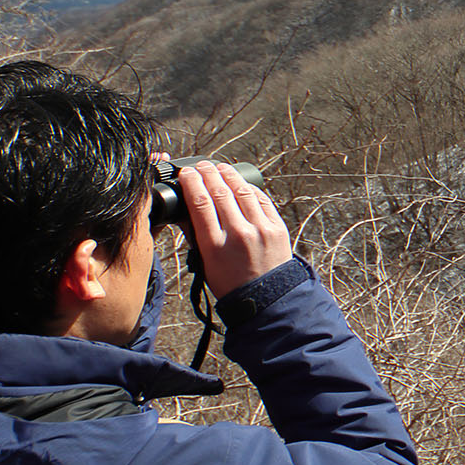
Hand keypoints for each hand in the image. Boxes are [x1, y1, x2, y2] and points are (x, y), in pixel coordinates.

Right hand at [176, 161, 291, 296]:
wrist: (266, 299)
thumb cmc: (231, 284)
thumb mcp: (205, 264)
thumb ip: (196, 237)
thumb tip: (187, 212)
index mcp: (215, 246)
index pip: (200, 203)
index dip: (192, 183)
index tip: (186, 174)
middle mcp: (238, 234)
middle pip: (220, 192)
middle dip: (208, 174)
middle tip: (201, 165)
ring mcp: (260, 229)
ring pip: (242, 191)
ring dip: (229, 174)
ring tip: (219, 167)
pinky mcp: (277, 227)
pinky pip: (262, 200)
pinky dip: (249, 188)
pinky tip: (240, 181)